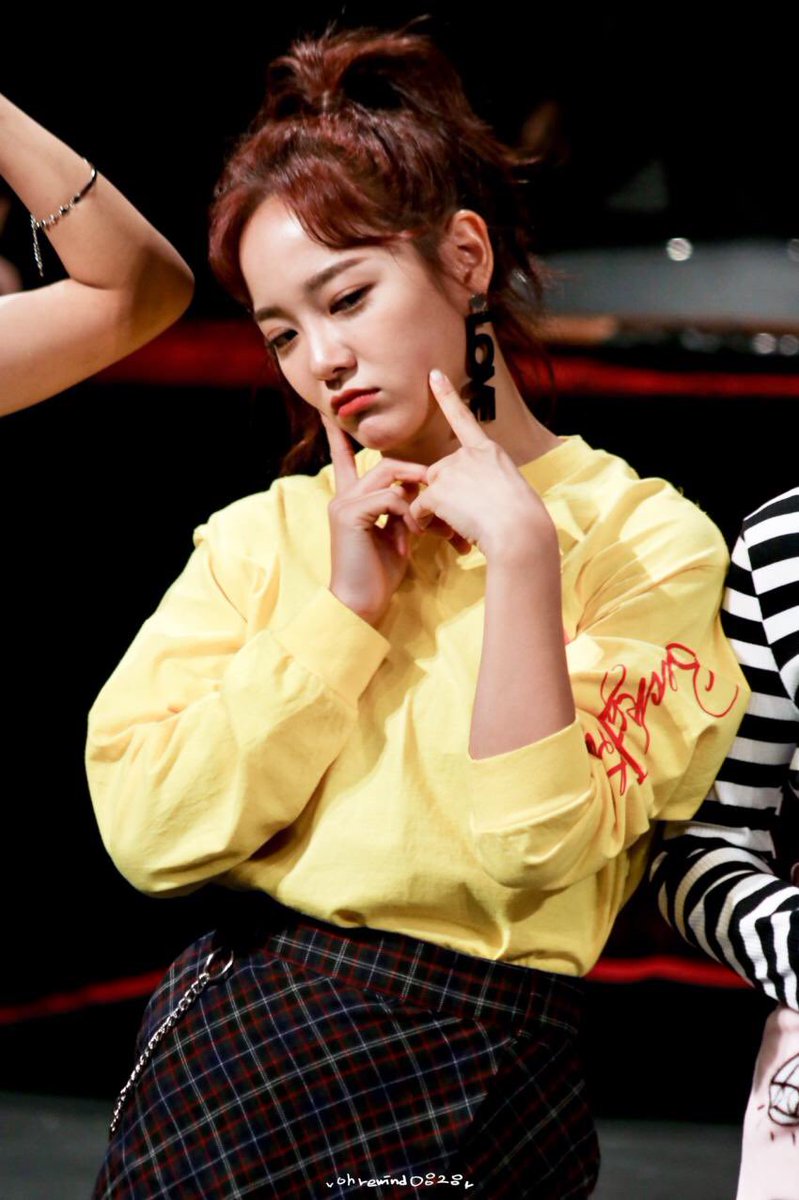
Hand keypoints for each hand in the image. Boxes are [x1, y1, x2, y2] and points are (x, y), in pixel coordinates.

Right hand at [323, 417, 426, 625]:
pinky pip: (390, 498)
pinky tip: (409, 538)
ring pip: (390, 477)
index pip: (344, 460)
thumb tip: (423, 493)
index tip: (330, 414)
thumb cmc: (380, 573)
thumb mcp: (395, 535)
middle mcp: (344, 496)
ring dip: (417, 498)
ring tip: (425, 527)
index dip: (338, 437)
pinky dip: (407, 515)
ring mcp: (344, 504)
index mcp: (352, 500)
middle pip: (389, 465)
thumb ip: (403, 510)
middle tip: (440, 499)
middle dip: (419, 478)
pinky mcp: (349, 514)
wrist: (361, 603)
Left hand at [408, 370, 556, 564]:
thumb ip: (484, 481)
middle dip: (444, 495)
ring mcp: (452, 470)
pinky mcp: (438, 490)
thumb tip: (457, 495)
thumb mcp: (509, 489)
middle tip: (468, 517)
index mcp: (489, 451)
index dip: (447, 396)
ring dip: (437, 510)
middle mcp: (468, 455)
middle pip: (439, 473)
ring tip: (463, 525)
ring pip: (429, 492)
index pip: (464, 418)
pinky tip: (446, 531)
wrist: (520, 531)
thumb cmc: (522, 521)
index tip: (433, 374)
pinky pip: (419, 509)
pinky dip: (425, 522)